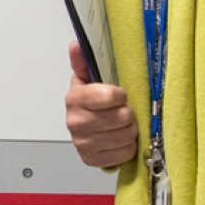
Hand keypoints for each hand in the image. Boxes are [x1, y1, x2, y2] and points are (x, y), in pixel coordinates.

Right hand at [64, 41, 137, 168]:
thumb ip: (82, 61)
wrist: (82, 129)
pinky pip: (124, 153)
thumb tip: (76, 44)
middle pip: (122, 118)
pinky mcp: (92, 159)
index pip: (109, 96)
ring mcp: (83, 143)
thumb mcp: (86, 79)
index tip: (119, 94)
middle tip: (122, 111)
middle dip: (128, 114)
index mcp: (75, 98)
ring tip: (121, 125)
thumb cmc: (89, 103)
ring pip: (125, 136)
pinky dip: (126, 147)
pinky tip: (118, 139)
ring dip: (129, 130)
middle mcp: (76, 122)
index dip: (121, 95)